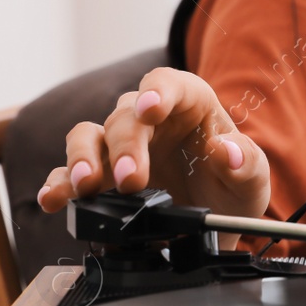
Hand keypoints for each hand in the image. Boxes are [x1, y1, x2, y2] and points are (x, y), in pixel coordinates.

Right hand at [36, 67, 270, 219]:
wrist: (215, 222)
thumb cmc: (232, 188)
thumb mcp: (252, 180)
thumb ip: (247, 163)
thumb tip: (227, 151)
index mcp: (188, 104)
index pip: (167, 83)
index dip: (156, 91)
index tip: (151, 108)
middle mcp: (148, 120)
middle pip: (124, 116)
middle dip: (125, 146)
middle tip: (133, 179)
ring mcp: (119, 148)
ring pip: (88, 136)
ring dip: (83, 158)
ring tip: (87, 185)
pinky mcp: (100, 177)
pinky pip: (69, 172)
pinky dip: (58, 183)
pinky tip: (53, 199)